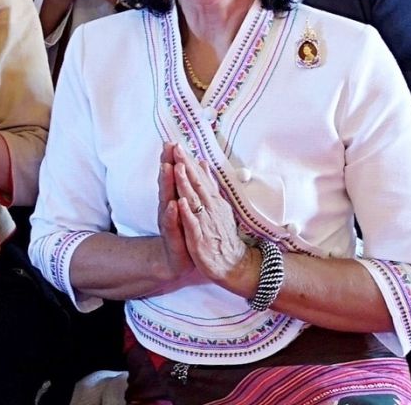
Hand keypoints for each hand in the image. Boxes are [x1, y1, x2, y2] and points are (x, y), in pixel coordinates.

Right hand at [154, 144, 195, 288]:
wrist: (179, 260)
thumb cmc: (185, 229)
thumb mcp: (188, 205)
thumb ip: (190, 185)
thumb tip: (197, 162)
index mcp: (175, 199)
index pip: (173, 176)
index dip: (172, 159)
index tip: (172, 142)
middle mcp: (169, 207)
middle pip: (167, 183)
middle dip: (167, 165)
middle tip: (167, 149)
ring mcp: (170, 222)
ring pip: (167, 199)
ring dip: (167, 183)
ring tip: (167, 168)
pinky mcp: (173, 238)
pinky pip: (173, 225)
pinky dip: (173, 214)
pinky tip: (174, 205)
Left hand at [170, 145, 251, 292]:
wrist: (233, 264)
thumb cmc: (222, 234)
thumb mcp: (218, 206)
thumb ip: (209, 185)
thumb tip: (203, 163)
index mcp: (213, 201)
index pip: (200, 178)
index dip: (189, 162)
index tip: (179, 145)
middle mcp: (210, 209)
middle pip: (196, 184)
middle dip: (185, 166)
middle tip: (177, 148)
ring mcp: (206, 224)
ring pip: (194, 201)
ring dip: (185, 184)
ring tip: (177, 167)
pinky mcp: (200, 240)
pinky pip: (193, 224)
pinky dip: (187, 213)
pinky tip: (181, 202)